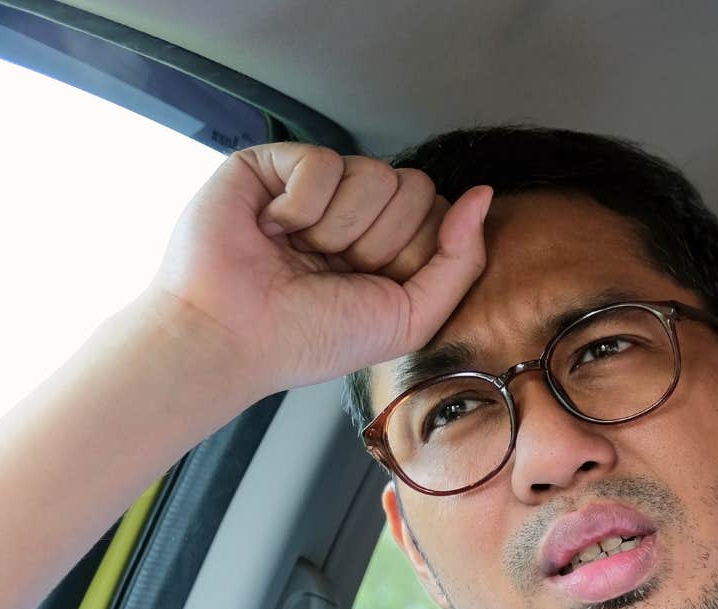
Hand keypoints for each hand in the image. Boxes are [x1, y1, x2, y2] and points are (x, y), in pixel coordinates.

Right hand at [144, 143, 490, 404]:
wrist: (233, 337)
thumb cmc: (313, 336)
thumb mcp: (412, 315)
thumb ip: (461, 258)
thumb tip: (484, 195)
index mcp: (392, 244)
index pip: (442, 213)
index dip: (411, 255)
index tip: (371, 286)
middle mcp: (358, 211)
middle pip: (415, 188)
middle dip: (378, 243)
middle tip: (330, 271)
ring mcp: (317, 184)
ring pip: (375, 173)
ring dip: (338, 230)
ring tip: (299, 253)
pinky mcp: (274, 163)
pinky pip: (324, 162)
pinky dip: (301, 208)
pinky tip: (272, 229)